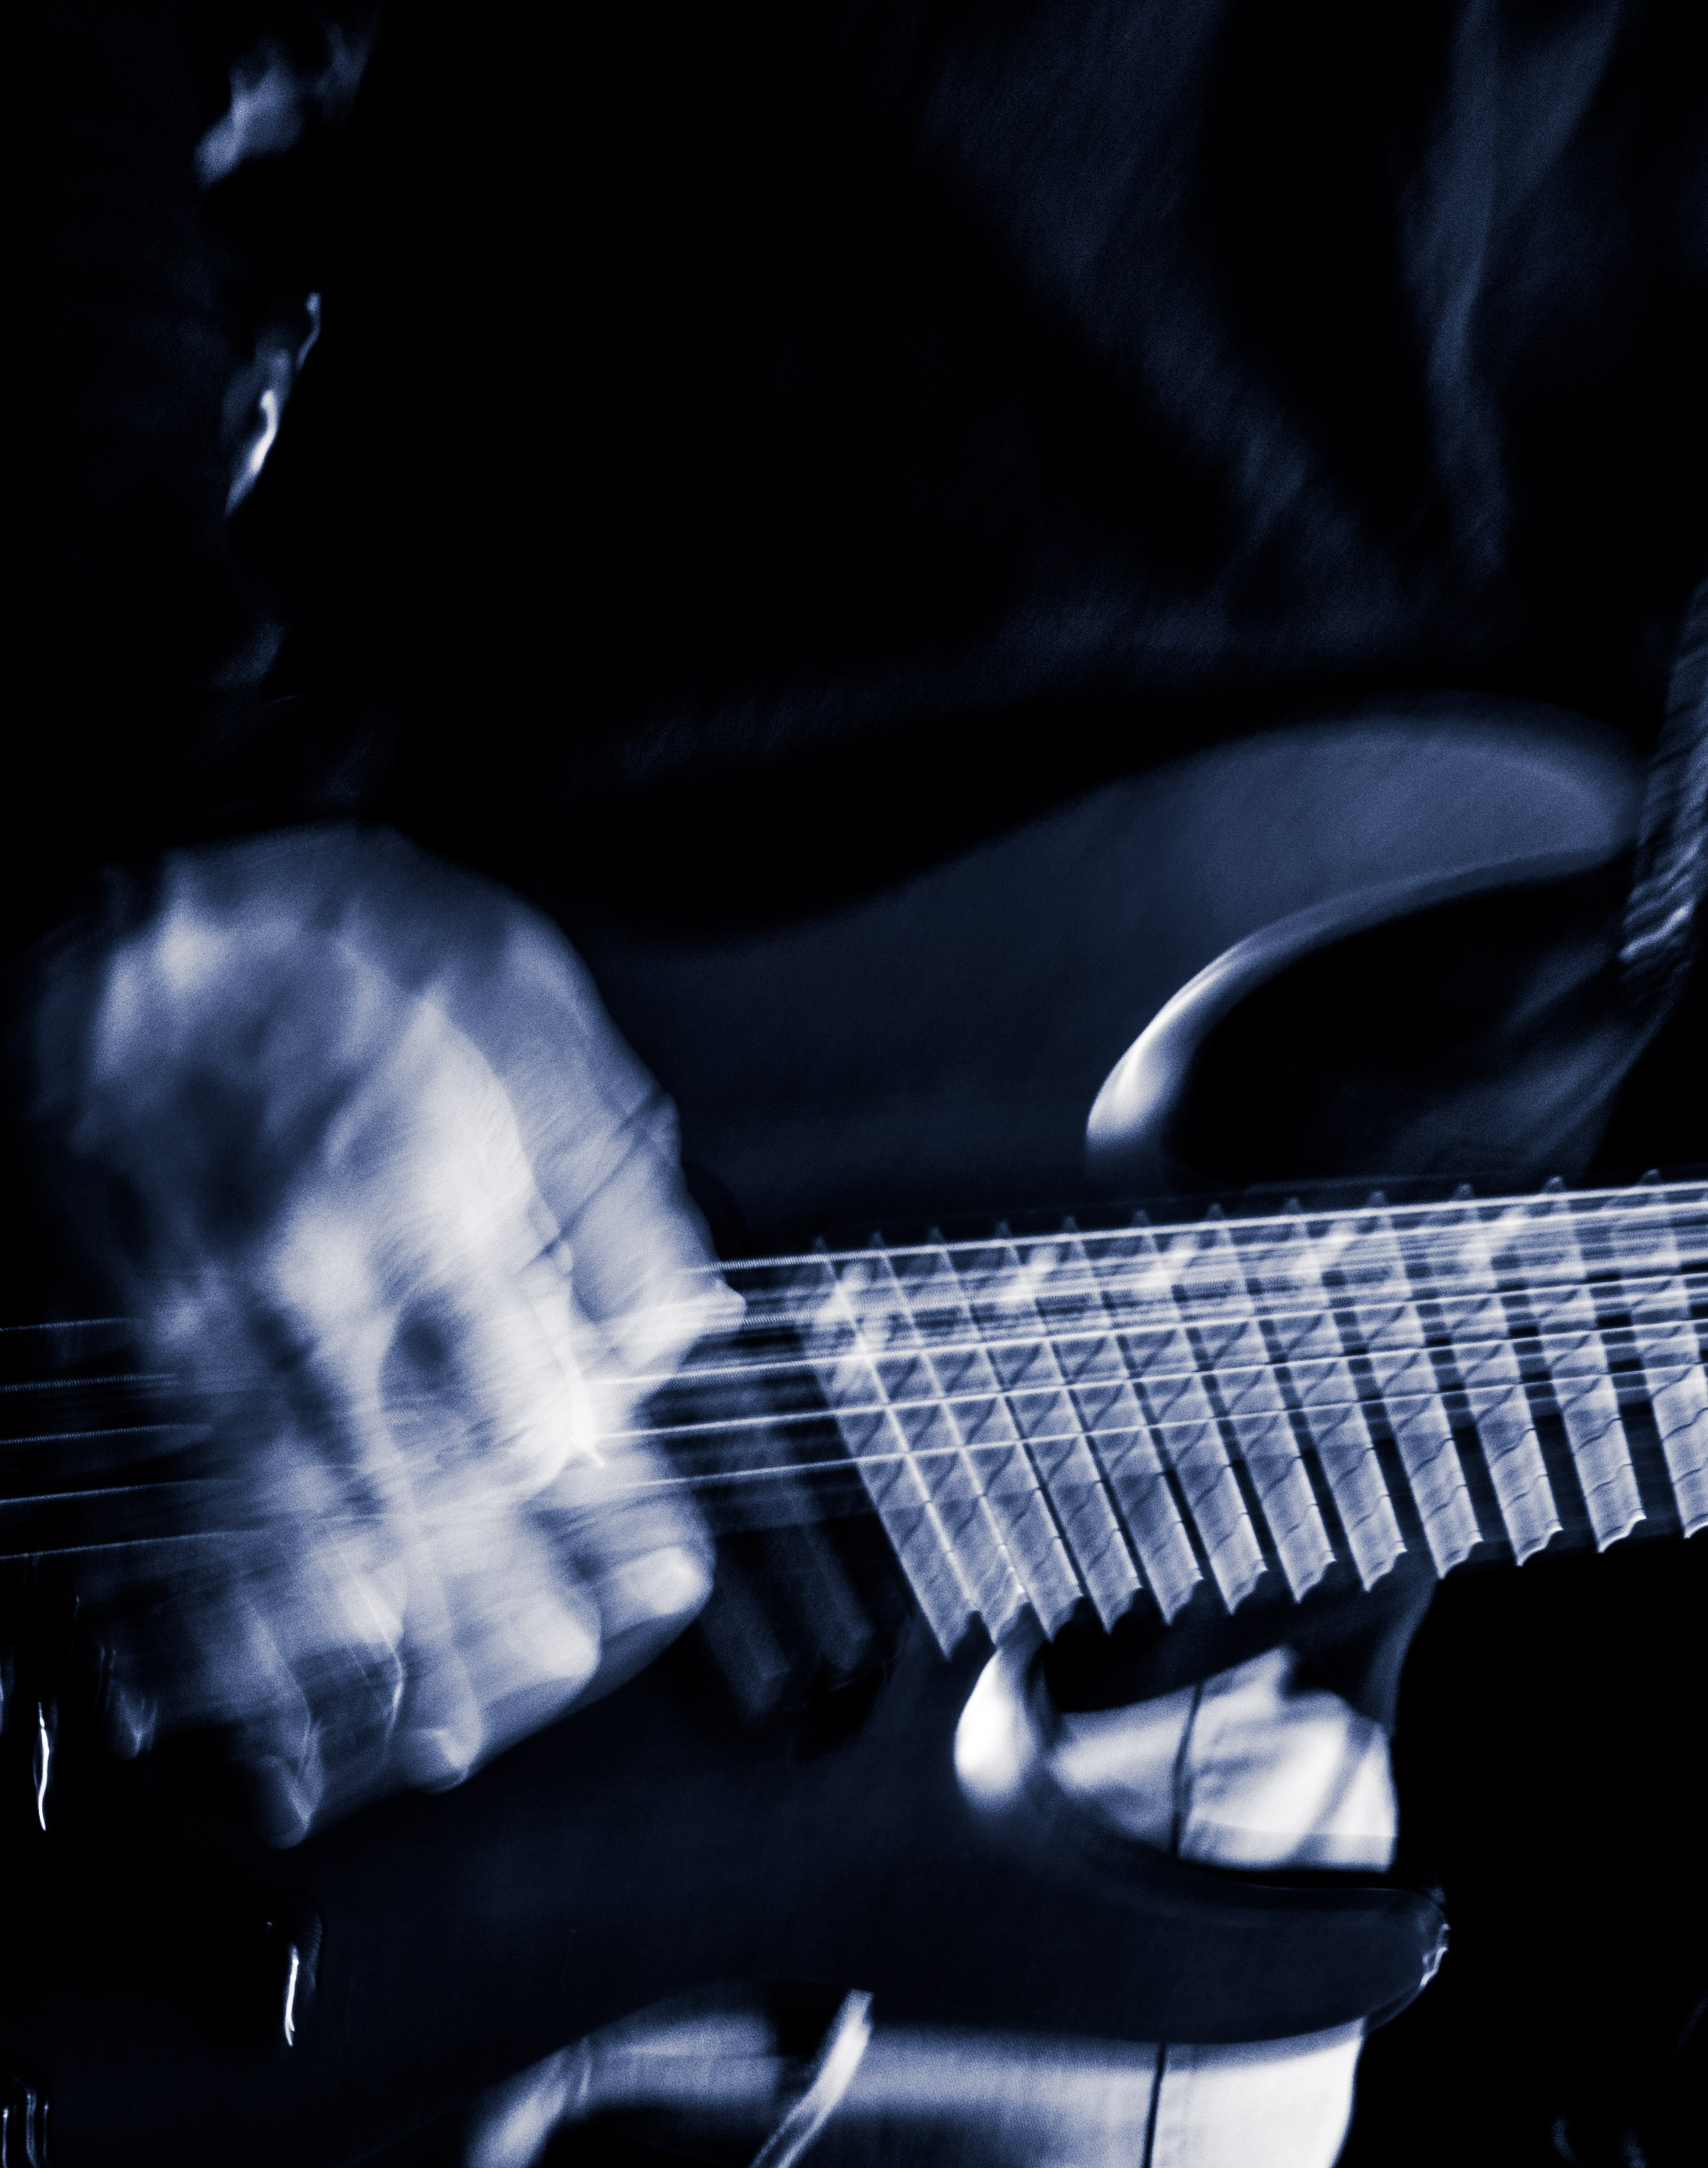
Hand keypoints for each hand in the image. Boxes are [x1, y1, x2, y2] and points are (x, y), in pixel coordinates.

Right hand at [28, 826, 733, 1838]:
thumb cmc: (340, 940)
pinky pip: (157, 1483)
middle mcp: (329, 1274)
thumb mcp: (539, 1015)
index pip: (543, 1402)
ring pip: (286, 1517)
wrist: (127, 887)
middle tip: (532, 1705)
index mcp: (452, 1200)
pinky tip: (228, 1677)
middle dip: (481, 1622)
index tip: (654, 1581)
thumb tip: (674, 1325)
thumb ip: (616, 1185)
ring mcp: (205, 1314)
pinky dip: (195, 1596)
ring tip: (407, 1740)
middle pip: (419, 1491)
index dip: (603, 1513)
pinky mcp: (112, 1324)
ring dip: (348, 1649)